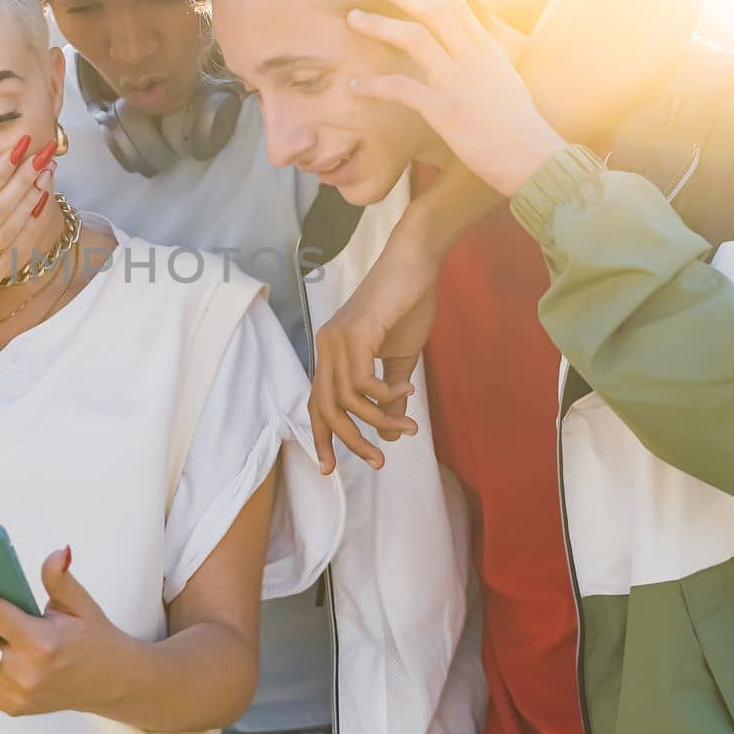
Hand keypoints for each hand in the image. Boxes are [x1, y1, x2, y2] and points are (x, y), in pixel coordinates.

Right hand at [0, 137, 56, 326]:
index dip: (1, 170)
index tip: (19, 147)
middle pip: (1, 207)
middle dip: (24, 178)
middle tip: (43, 153)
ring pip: (14, 227)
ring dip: (33, 197)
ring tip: (48, 171)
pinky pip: (19, 249)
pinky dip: (33, 226)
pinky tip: (42, 204)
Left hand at [310, 229, 432, 470]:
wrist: (416, 264)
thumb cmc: (408, 305)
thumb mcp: (400, 360)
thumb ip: (391, 396)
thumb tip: (390, 434)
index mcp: (331, 353)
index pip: (316, 403)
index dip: (321, 437)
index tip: (329, 469)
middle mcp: (326, 347)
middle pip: (326, 409)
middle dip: (351, 441)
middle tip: (379, 461)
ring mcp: (337, 339)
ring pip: (346, 400)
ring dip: (379, 421)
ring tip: (410, 426)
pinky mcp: (355, 333)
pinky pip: (362, 381)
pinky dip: (385, 396)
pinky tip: (407, 393)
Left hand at [348, 0, 567, 195]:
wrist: (534, 158)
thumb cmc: (518, 125)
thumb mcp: (504, 78)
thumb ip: (482, 55)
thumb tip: (467, 39)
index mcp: (486, 48)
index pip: (453, 2)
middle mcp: (472, 57)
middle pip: (432, 9)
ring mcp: (458, 81)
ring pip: (414, 38)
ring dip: (380, 25)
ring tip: (352, 18)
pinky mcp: (445, 111)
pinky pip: (402, 89)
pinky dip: (375, 85)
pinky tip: (355, 85)